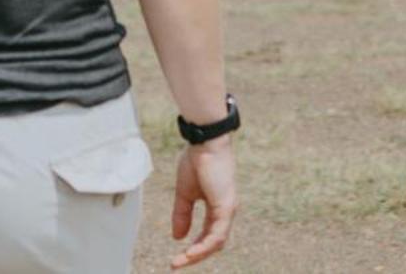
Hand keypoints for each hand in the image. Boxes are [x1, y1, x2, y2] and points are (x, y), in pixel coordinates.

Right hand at [170, 138, 236, 267]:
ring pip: (217, 242)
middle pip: (214, 243)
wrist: (204, 144)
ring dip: (198, 255)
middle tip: (176, 265)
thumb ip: (182, 215)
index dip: (194, 248)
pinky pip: (218, 234)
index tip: (177, 258)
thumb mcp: (185, 194)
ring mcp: (228, 209)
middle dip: (195, 256)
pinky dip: (204, 246)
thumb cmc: (197, 162)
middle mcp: (226, 210)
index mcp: (218, 207)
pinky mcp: (227, 207)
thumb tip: (178, 237)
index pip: (208, 235)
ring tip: (180, 262)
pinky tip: (191, 253)